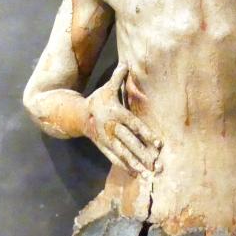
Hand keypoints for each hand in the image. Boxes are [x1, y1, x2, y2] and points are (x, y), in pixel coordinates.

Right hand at [83, 63, 161, 177]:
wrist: (77, 115)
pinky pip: (114, 158)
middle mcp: (112, 128)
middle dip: (143, 154)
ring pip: (123, 154)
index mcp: (116, 113)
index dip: (146, 134)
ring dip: (136, 164)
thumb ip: (118, 77)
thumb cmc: (98, 100)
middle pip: (129, 143)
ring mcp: (107, 140)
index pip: (134, 125)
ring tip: (148, 173)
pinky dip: (126, 166)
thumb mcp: (107, 88)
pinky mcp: (103, 147)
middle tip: (157, 165)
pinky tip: (137, 174)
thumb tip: (127, 62)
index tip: (158, 144)